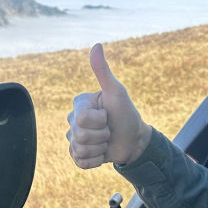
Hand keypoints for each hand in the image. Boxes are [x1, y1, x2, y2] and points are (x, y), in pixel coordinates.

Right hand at [67, 43, 152, 168]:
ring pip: (80, 150)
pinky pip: (80, 162)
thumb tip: (96, 45)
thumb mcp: (116, 92)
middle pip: (79, 136)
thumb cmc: (126, 113)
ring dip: (100, 148)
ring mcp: (73, 138)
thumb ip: (103, 71)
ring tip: (106, 140)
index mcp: (79, 104)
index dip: (100, 121)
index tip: (108, 115)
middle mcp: (72, 120)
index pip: (81, 119)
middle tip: (109, 129)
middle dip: (102, 135)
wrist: (134, 139)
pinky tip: (102, 152)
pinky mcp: (77, 155)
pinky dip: (96, 160)